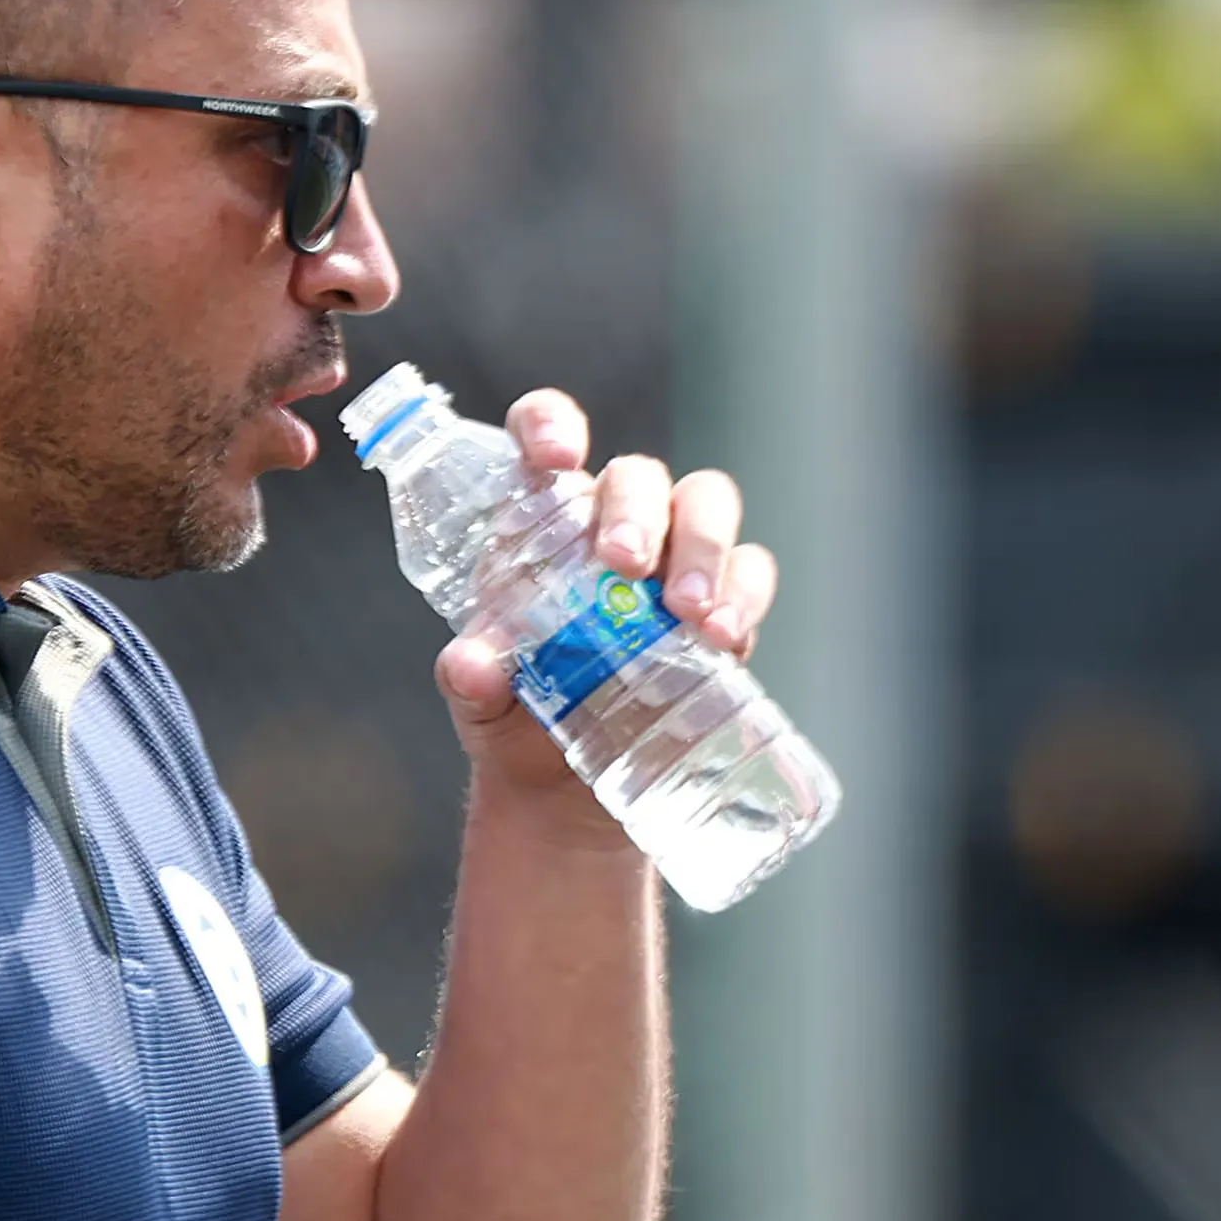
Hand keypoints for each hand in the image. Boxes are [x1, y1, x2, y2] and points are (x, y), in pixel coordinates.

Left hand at [433, 390, 781, 803]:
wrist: (565, 796)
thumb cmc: (515, 721)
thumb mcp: (480, 705)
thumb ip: (471, 677)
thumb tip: (470, 663)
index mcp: (539, 525)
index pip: (545, 440)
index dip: (551, 425)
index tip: (558, 456)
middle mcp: (609, 527)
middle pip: (638, 474)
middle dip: (638, 509)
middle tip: (624, 564)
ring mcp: (671, 562)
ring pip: (706, 503)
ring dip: (703, 545)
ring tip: (687, 610)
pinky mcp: (721, 608)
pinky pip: (750, 570)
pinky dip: (743, 594)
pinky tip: (723, 637)